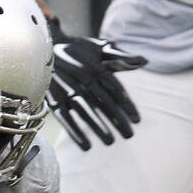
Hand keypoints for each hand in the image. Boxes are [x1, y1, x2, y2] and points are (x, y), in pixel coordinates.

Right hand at [46, 16, 146, 150]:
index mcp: (95, 67)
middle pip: (103, 102)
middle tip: (129, 135)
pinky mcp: (54, 99)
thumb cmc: (78, 49)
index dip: (127, 104)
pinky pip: (65, 117)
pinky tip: (86, 146)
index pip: (115, 88)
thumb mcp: (99, 48)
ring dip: (97, 127)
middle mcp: (82, 78)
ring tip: (110, 142)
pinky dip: (74, 132)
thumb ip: (120, 57)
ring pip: (85, 111)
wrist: (47, 46)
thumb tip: (145, 61)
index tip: (137, 120)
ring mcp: (67, 89)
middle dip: (116, 119)